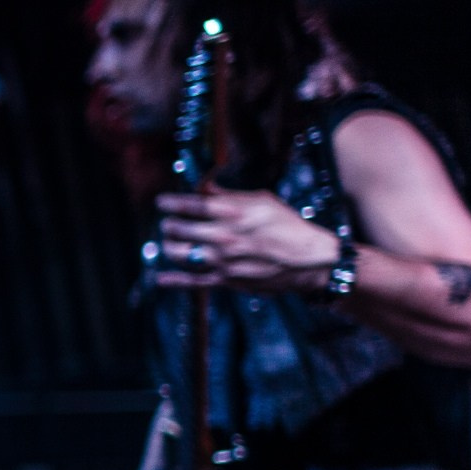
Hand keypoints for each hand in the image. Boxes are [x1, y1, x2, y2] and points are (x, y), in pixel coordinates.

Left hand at [156, 188, 341, 293]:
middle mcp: (224, 236)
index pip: (190, 205)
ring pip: (179, 254)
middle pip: (179, 229)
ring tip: (170, 242)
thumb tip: (206, 187)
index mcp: (233, 213)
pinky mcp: (226, 281)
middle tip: (167, 223)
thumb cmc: (288, 226)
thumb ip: (230, 195)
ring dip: (169, 247)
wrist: (310, 261)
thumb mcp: (262, 201)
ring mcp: (223, 261)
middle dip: (169, 225)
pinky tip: (161, 279)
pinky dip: (174, 281)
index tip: (161, 202)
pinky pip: (193, 282)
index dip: (170, 203)